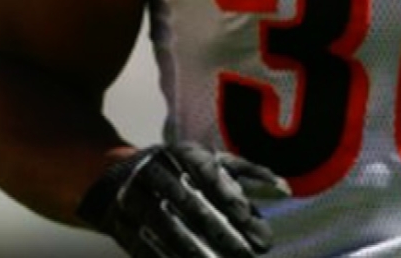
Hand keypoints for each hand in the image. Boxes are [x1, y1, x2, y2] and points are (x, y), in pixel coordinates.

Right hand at [77, 143, 291, 257]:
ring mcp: (135, 196)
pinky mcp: (120, 222)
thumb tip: (286, 190)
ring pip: (167, 227)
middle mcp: (158, 171)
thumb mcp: (209, 162)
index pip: (208, 172)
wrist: (114, 175)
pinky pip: (143, 244)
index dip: (228, 194)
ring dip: (193, 250)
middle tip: (246, 254)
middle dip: (219, 231)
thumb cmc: (179, 170)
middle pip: (190, 204)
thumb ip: (247, 174)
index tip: (248, 217)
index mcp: (182, 154)